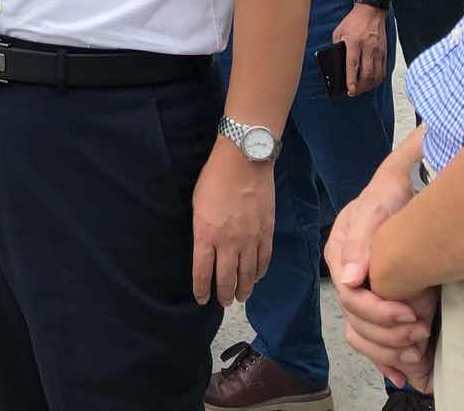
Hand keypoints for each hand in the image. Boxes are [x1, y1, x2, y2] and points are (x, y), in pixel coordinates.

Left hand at [191, 141, 274, 305]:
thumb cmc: (214, 178)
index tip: (201, 299)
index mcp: (206, 234)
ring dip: (243, 289)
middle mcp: (228, 242)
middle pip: (226, 279)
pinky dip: (259, 272)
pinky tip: (256, 277)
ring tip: (240, 297)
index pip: (202, 272)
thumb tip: (205, 247)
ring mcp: (250, 239)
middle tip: (223, 302)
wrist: (244, 161)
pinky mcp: (266, 233)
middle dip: (223, 294)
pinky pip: (264, 260)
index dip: (201, 289)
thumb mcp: (197, 205)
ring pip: (247, 275)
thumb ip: (201, 230)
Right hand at [328, 165, 436, 387]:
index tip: (411, 315)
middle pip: (356, 320)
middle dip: (388, 334)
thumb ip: (361, 240)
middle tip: (421, 332)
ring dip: (388, 351)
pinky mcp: (376, 299)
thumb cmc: (393, 193)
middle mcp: (346, 275)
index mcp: (340, 253)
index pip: (351, 296)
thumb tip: (349, 278)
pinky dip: (385, 358)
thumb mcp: (378, 207)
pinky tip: (403, 374)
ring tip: (417, 354)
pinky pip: (371, 337)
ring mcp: (360, 289)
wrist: (411, 183)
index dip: (379, 312)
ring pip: (361, 334)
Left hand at [332, 2, 389, 95]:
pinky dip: (377, 79)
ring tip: (361, 89)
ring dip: (369, 85)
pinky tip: (371, 82)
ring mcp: (378, 50)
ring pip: (377, 74)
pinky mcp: (385, 52)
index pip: (353, 65)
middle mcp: (368, 47)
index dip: (351, 80)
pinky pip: (383, 70)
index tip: (350, 90)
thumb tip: (337, 63)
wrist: (371, 11)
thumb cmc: (353, 21)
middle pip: (367, 73)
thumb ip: (337, 46)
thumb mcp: (339, 31)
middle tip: (354, 92)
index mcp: (354, 42)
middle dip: (360, 87)